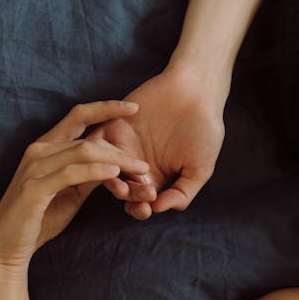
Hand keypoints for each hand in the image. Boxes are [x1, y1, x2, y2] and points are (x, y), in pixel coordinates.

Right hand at [0, 100, 149, 272]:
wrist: (7, 246)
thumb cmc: (39, 218)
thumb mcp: (71, 192)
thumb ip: (89, 174)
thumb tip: (115, 161)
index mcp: (45, 147)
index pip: (77, 116)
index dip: (105, 108)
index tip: (133, 107)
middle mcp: (38, 151)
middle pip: (87, 139)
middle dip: (120, 150)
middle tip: (145, 166)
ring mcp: (34, 167)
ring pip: (83, 152)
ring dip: (116, 160)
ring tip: (139, 171)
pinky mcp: (34, 188)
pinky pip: (70, 173)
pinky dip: (95, 170)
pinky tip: (115, 173)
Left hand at [89, 63, 226, 218]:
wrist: (196, 90)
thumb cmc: (203, 129)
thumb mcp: (200, 168)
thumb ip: (182, 192)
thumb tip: (159, 209)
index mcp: (152, 178)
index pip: (137, 202)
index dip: (138, 209)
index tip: (147, 208)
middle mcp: (133, 164)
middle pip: (120, 189)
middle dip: (127, 196)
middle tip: (139, 192)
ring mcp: (121, 145)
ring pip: (104, 169)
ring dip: (111, 179)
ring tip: (123, 182)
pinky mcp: (111, 125)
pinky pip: (95, 142)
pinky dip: (100, 152)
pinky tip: (118, 156)